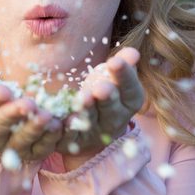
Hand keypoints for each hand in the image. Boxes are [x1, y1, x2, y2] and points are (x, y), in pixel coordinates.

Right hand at [0, 67, 63, 161]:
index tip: (4, 91)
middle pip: (0, 126)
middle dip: (14, 114)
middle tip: (28, 104)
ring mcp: (7, 148)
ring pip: (22, 140)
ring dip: (35, 128)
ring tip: (46, 116)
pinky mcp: (28, 154)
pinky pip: (41, 148)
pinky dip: (51, 138)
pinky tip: (59, 125)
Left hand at [59, 47, 144, 169]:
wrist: (89, 128)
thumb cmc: (103, 94)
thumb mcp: (112, 77)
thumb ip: (122, 64)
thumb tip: (133, 52)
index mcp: (128, 103)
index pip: (130, 89)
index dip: (124, 76)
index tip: (115, 61)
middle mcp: (114, 121)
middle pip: (111, 108)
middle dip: (106, 97)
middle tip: (101, 87)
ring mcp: (94, 133)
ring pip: (90, 121)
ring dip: (86, 110)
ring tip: (82, 98)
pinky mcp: (73, 143)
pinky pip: (69, 138)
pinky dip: (65, 130)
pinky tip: (61, 120)